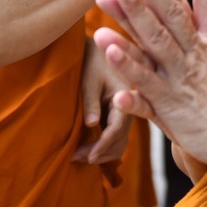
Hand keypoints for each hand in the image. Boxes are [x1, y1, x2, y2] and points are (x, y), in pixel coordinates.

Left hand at [73, 36, 131, 165]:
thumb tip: (91, 125)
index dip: (103, 144)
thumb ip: (91, 102)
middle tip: (76, 157)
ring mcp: (127, 111)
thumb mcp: (89, 80)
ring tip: (79, 156)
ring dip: (103, 153)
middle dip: (100, 153)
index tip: (88, 156)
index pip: (117, 128)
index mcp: (125, 95)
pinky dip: (105, 146)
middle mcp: (130, 106)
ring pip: (120, 141)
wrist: (98, 49)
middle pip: (120, 139)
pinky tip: (90, 150)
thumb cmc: (91, 61)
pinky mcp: (120, 113)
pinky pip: (117, 136)